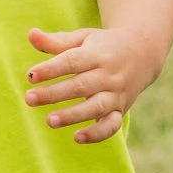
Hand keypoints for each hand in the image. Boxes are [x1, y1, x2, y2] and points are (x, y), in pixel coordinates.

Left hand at [24, 25, 158, 143]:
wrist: (143, 53)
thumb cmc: (103, 46)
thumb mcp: (83, 38)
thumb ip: (56, 41)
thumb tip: (31, 35)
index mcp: (96, 54)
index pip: (72, 61)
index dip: (51, 69)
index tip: (31, 76)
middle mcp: (108, 75)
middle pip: (80, 86)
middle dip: (54, 94)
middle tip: (29, 99)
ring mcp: (116, 94)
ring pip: (95, 107)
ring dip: (72, 115)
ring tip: (49, 121)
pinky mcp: (120, 110)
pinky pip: (111, 125)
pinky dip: (97, 134)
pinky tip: (77, 138)